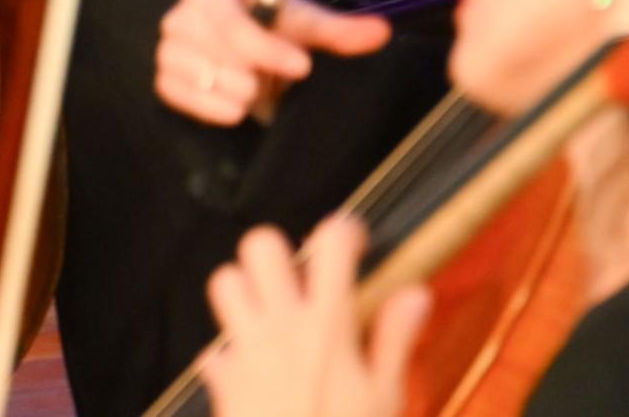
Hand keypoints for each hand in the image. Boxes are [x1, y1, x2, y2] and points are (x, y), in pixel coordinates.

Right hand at [155, 0, 389, 125]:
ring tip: (256, 96)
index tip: (302, 67)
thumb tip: (380, 31)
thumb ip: (338, 29)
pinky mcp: (165, 77)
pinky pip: (174, 92)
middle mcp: (182, 13)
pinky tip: (235, 112)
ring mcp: (169, 47)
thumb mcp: (305, 25)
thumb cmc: (274, 28)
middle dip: (245, 71)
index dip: (264, 46)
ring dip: (229, 90)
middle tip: (272, 86)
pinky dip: (206, 106)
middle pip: (207, 45)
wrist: (248, 47)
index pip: (228, 18)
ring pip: (189, 70)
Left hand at [200, 216, 423, 416]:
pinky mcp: (223, 382)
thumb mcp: (386, 396)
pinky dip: (230, 357)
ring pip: (223, 283)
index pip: (331, 247)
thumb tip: (415, 294)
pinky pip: (213, 353)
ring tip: (272, 316)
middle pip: (260, 247)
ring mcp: (245, 351)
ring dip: (245, 293)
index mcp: (328, 327)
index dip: (343, 231)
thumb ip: (394, 340)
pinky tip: (255, 375)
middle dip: (279, 253)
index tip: (352, 237)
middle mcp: (280, 328)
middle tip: (300, 279)